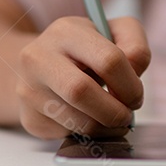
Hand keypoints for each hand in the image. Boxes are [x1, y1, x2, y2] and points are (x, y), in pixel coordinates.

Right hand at [16, 16, 150, 139]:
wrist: (40, 66)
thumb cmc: (84, 50)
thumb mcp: (112, 32)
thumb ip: (135, 45)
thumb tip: (135, 73)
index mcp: (65, 31)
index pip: (108, 60)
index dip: (130, 85)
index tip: (135, 95)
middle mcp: (39, 58)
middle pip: (81, 92)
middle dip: (114, 111)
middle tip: (126, 115)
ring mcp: (30, 90)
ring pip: (77, 121)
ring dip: (105, 127)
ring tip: (112, 119)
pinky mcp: (30, 118)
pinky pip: (68, 135)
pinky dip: (88, 134)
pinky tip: (89, 120)